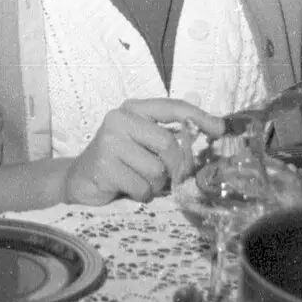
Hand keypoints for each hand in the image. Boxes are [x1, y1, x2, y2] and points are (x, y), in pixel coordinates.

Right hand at [63, 99, 224, 205]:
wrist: (80, 178)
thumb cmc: (120, 160)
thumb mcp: (142, 142)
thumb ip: (168, 137)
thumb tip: (208, 137)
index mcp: (134, 109)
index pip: (172, 107)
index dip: (200, 117)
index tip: (221, 130)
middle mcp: (120, 119)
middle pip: (168, 144)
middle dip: (174, 166)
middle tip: (168, 177)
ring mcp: (109, 141)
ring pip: (156, 169)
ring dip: (154, 184)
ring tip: (138, 180)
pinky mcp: (104, 166)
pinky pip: (142, 187)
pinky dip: (141, 194)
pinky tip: (127, 188)